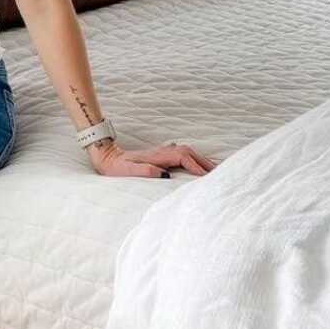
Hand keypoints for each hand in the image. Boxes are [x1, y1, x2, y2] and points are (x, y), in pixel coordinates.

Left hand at [87, 139, 218, 178]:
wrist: (107, 156)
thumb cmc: (117, 167)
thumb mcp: (127, 171)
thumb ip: (144, 172)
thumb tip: (163, 175)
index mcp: (157, 156)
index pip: (183, 158)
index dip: (196, 166)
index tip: (208, 177)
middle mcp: (162, 151)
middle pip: (189, 152)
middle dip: (205, 162)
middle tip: (222, 173)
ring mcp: (162, 152)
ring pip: (188, 152)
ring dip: (202, 160)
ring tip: (216, 170)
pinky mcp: (161, 155)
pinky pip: (183, 154)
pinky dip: (194, 159)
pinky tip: (200, 164)